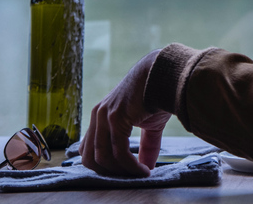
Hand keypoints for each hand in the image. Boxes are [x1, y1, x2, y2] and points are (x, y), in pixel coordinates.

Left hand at [79, 50, 171, 176]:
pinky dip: (131, 166)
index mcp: (100, 116)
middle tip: (129, 177)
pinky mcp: (115, 117)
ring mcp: (104, 116)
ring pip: (102, 158)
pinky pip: (119, 151)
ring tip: (140, 174)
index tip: (123, 173)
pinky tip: (144, 169)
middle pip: (89, 158)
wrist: (164, 75)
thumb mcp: (149, 125)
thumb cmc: (157, 95)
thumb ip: (145, 146)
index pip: (88, 150)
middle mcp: (97, 116)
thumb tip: (147, 168)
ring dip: (122, 172)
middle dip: (109, 173)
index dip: (103, 166)